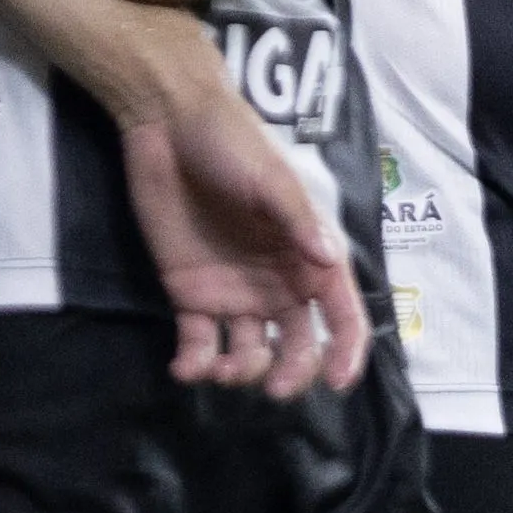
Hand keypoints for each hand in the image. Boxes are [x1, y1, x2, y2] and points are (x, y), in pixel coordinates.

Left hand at [116, 85, 367, 395]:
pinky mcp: (191, 294)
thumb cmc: (232, 145)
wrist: (166, 125)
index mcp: (310, 258)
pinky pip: (199, 342)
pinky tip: (186, 368)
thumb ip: (298, 221)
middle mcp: (279, 283)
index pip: (341, 314)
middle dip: (291, 372)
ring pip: (250, 351)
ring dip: (241, 371)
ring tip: (218, 370)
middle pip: (298, 344)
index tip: (336, 382)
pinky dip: (195, 362)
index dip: (345, 351)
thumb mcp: (271, 179)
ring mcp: (234, 292)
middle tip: (273, 388)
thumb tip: (330, 260)